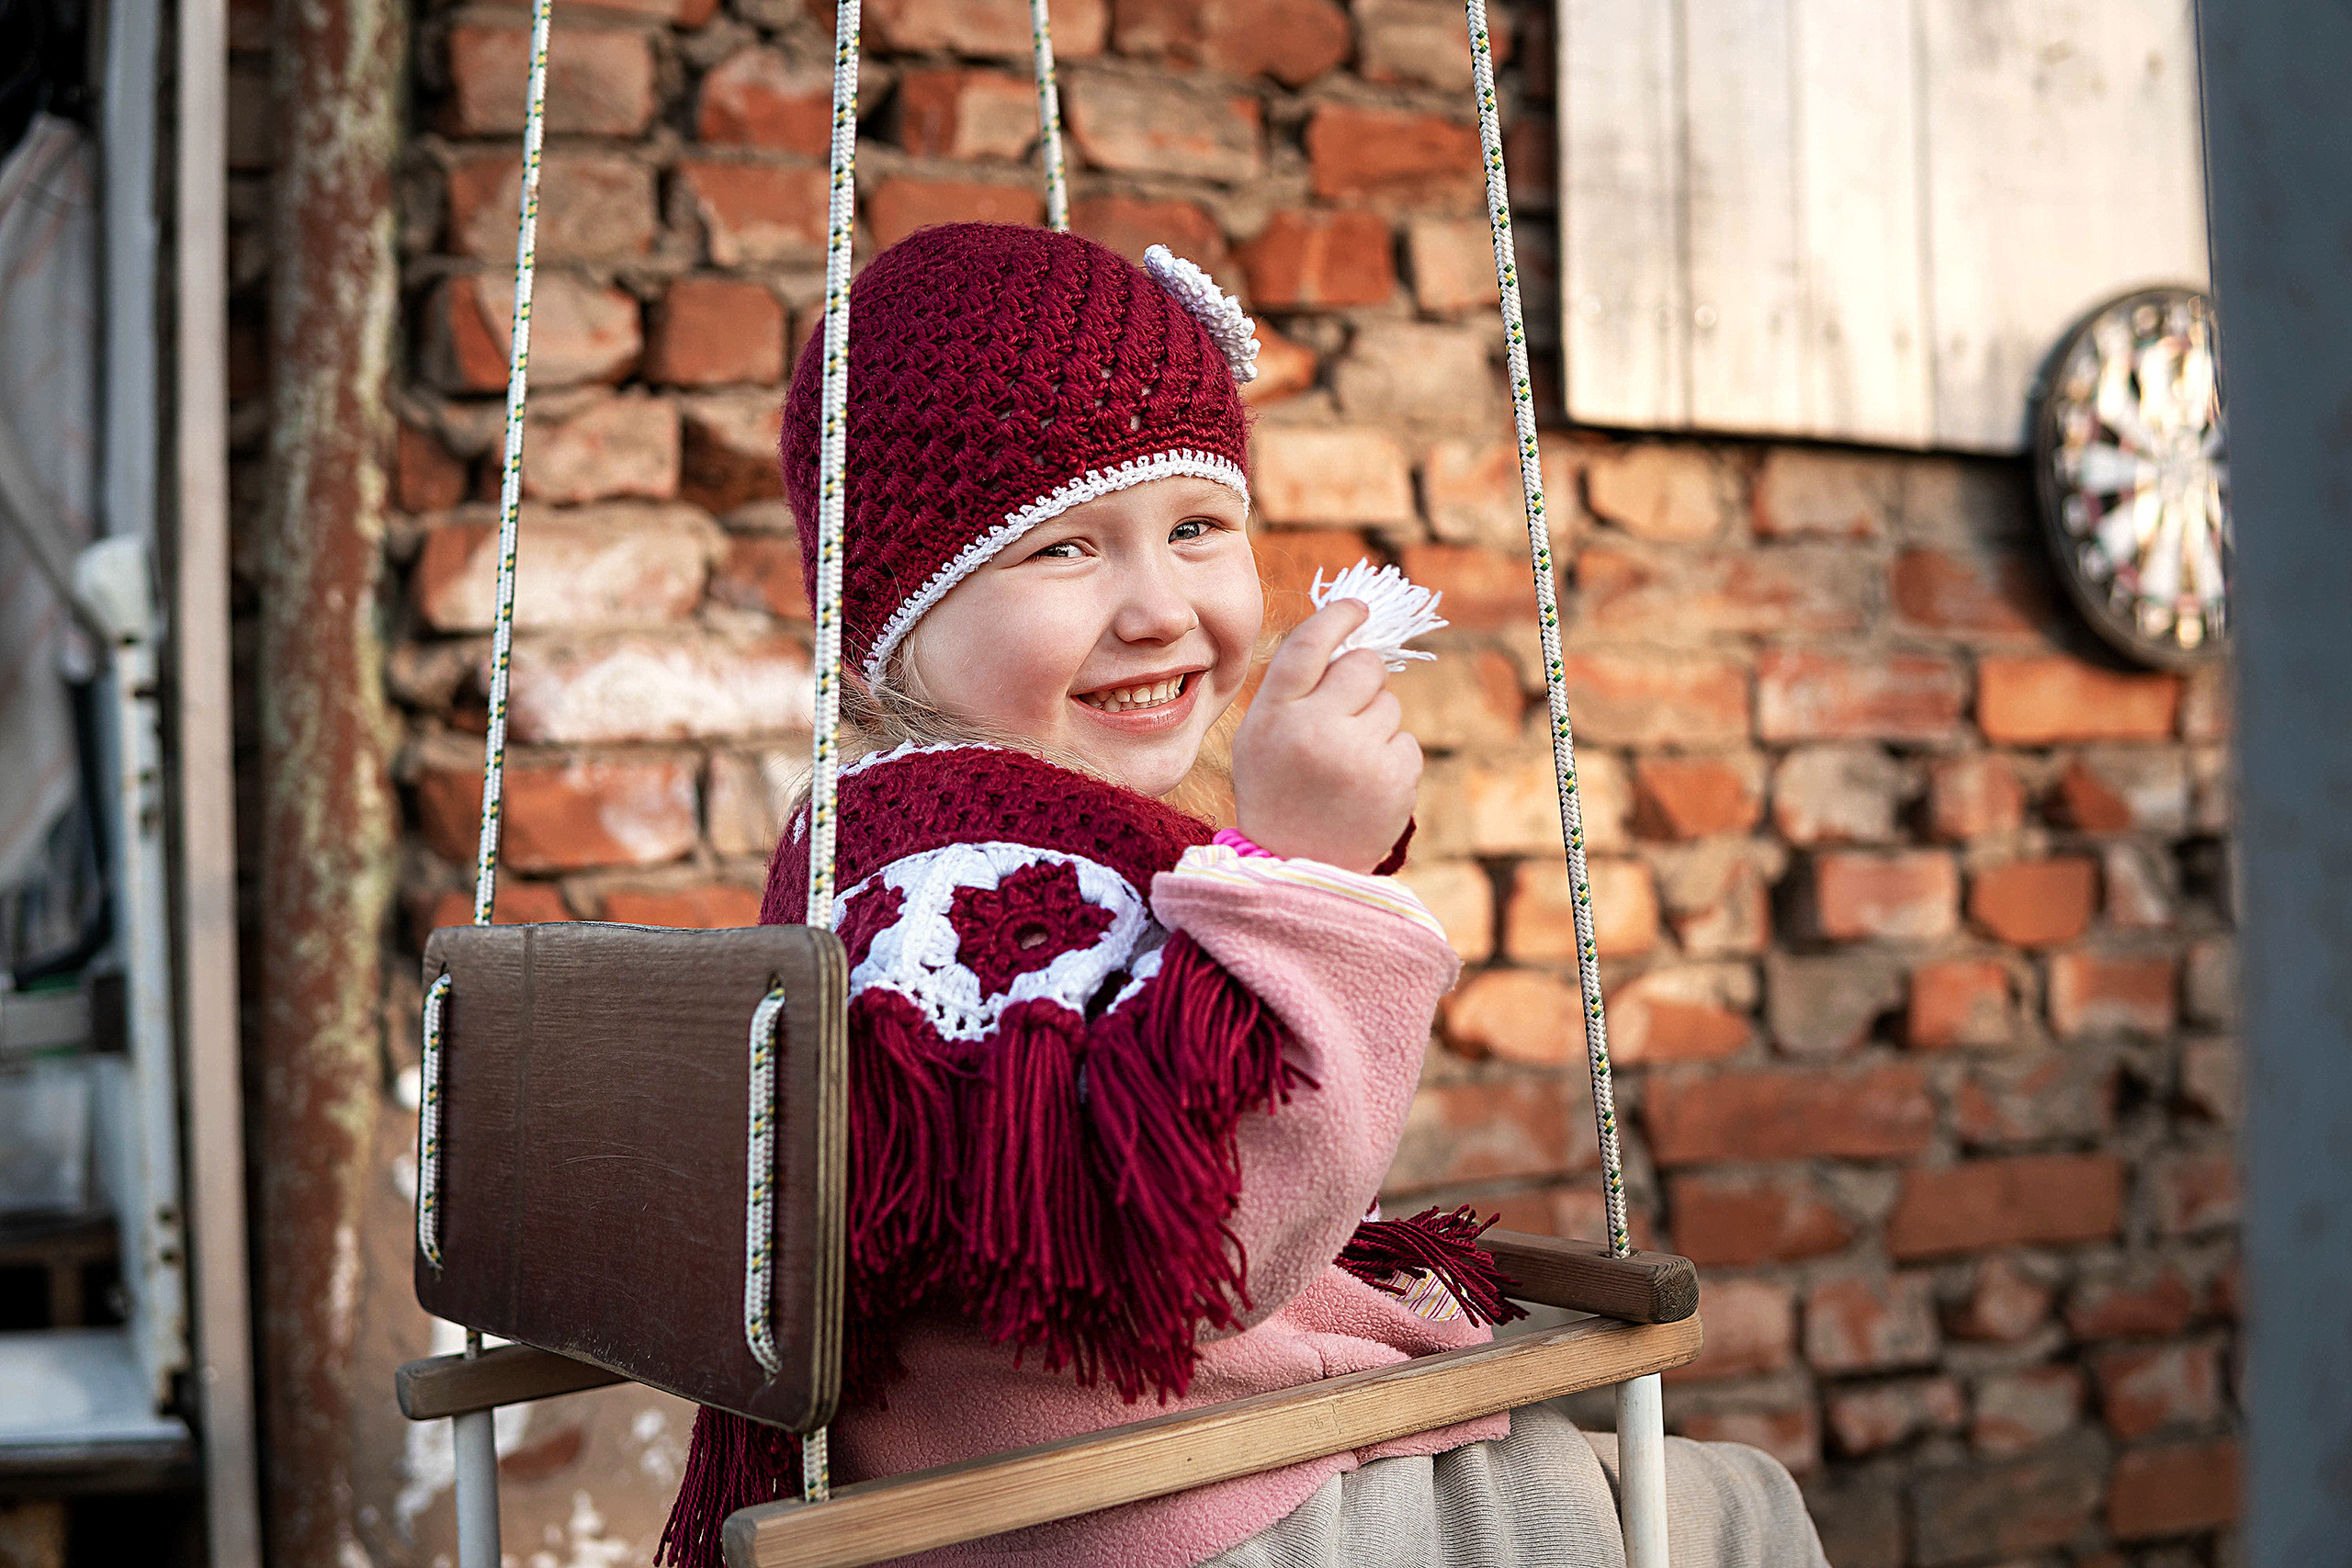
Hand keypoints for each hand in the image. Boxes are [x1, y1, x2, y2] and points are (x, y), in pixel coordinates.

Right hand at [1230, 599, 1420, 871]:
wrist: (1295, 866)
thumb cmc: (1277, 789)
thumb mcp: (1261, 734)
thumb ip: (1294, 686)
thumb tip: (1348, 635)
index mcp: (1273, 715)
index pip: (1310, 644)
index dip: (1338, 617)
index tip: (1359, 607)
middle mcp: (1315, 730)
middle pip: (1364, 666)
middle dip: (1362, 679)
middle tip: (1345, 714)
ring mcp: (1359, 756)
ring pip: (1390, 706)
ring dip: (1375, 726)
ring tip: (1346, 766)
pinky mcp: (1394, 780)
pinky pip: (1406, 742)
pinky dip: (1391, 759)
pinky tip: (1364, 787)